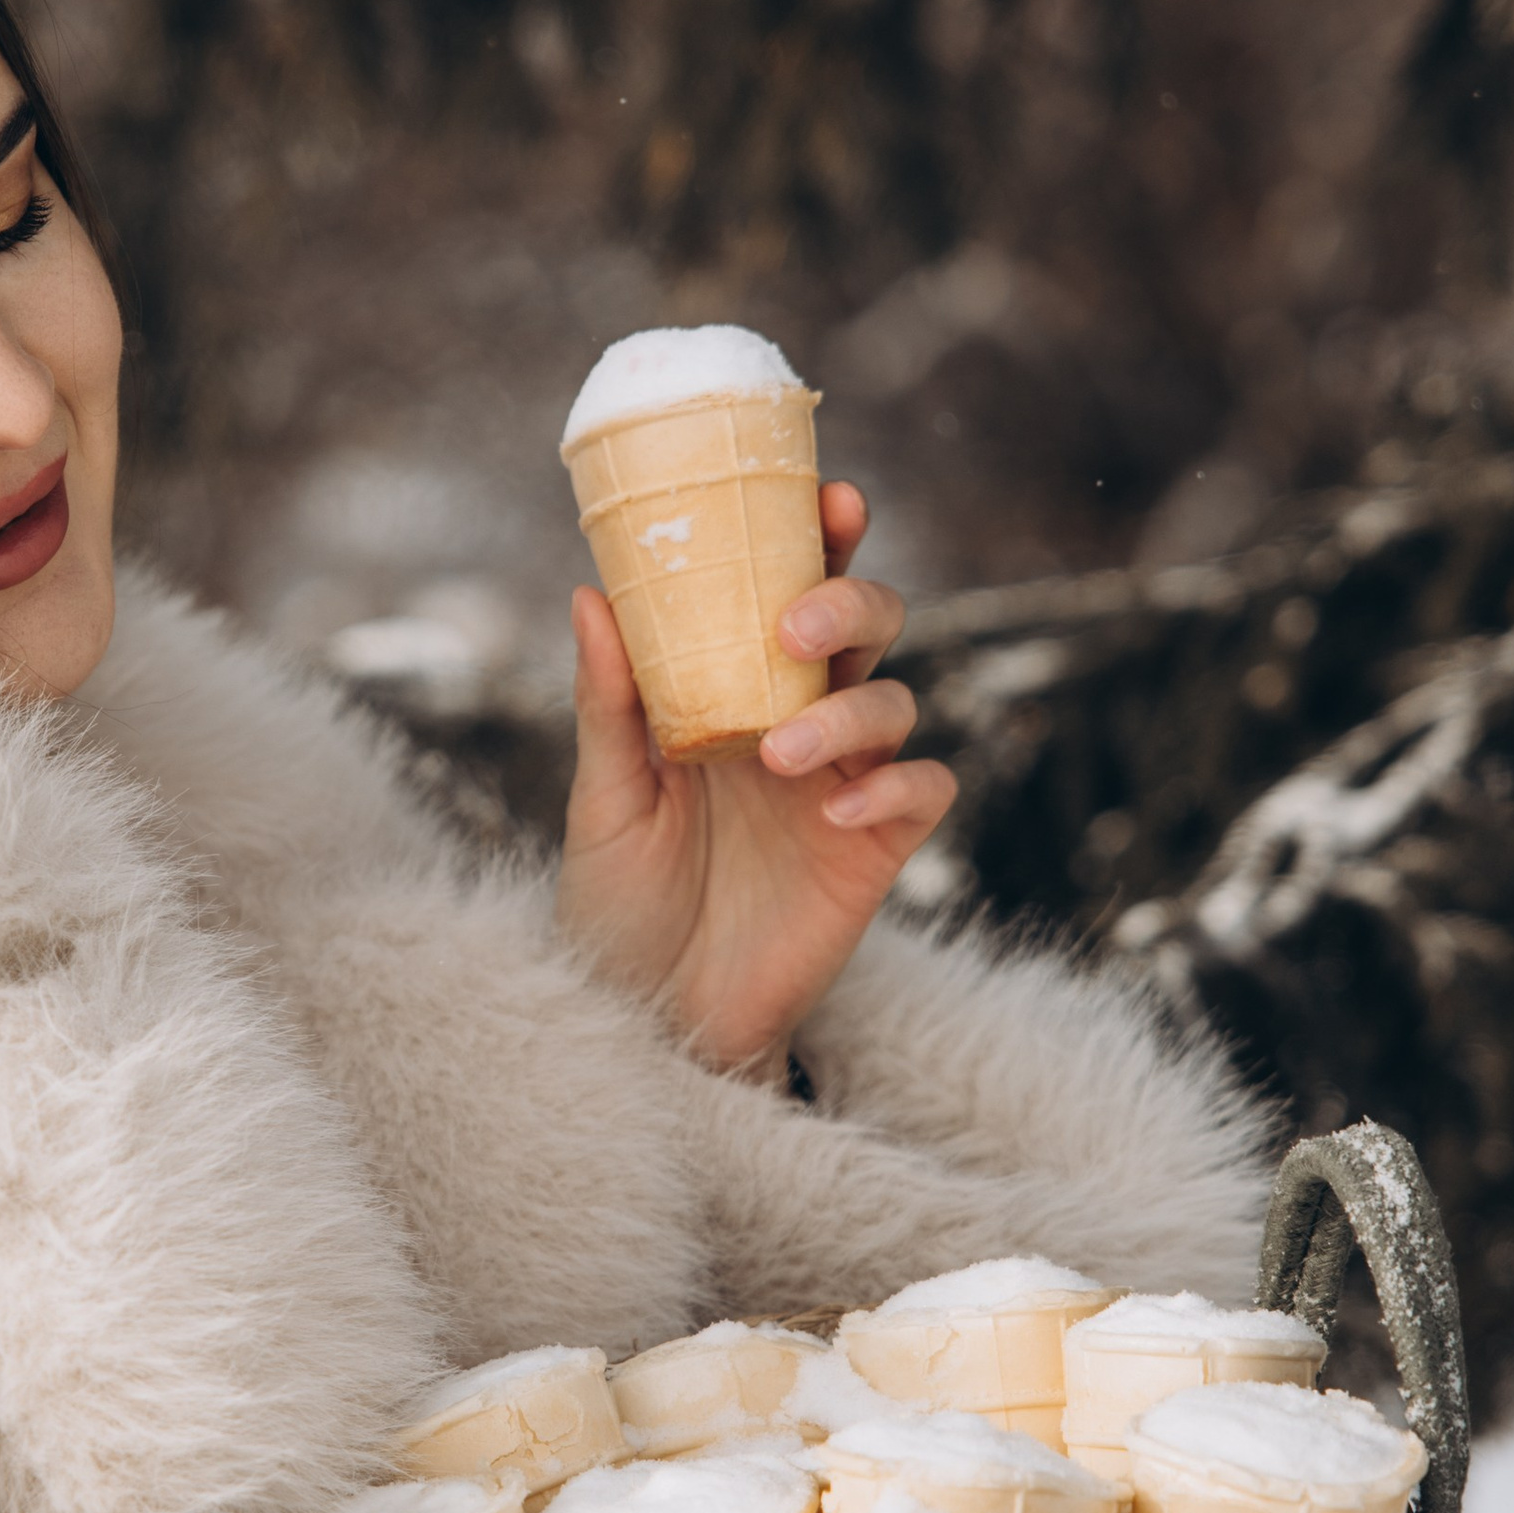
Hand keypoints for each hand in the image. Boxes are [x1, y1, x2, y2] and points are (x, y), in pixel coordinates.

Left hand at [553, 478, 956, 1077]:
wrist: (648, 1018)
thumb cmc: (618, 906)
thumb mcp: (603, 798)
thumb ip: (610, 702)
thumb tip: (592, 594)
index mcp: (735, 691)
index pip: (788, 593)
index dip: (820, 538)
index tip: (825, 494)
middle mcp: (799, 724)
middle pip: (869, 628)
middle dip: (852, 603)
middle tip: (797, 626)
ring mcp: (842, 787)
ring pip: (894, 706)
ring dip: (848, 715)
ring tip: (779, 756)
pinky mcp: (873, 856)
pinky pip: (921, 795)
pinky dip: (893, 792)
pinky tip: (835, 818)